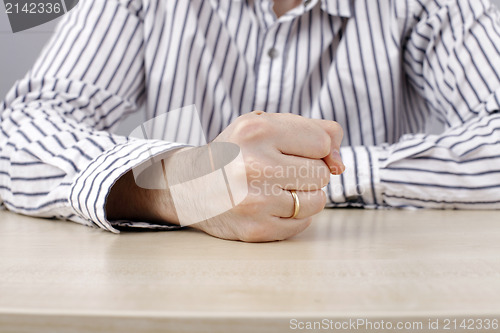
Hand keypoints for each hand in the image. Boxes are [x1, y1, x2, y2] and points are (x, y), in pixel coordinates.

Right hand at [107, 111, 343, 241]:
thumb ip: (315, 131)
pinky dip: (294, 216)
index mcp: (258, 130)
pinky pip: (303, 224)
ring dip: (303, 196)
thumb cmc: (236, 152)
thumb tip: (339, 165)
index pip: (323, 142)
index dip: (313, 148)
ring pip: (316, 201)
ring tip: (275, 189)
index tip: (293, 151)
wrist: (189, 185)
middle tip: (278, 171)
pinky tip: (270, 206)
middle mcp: (255, 165)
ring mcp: (255, 200)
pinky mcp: (256, 229)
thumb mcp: (266, 124)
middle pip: (321, 174)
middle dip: (307, 173)